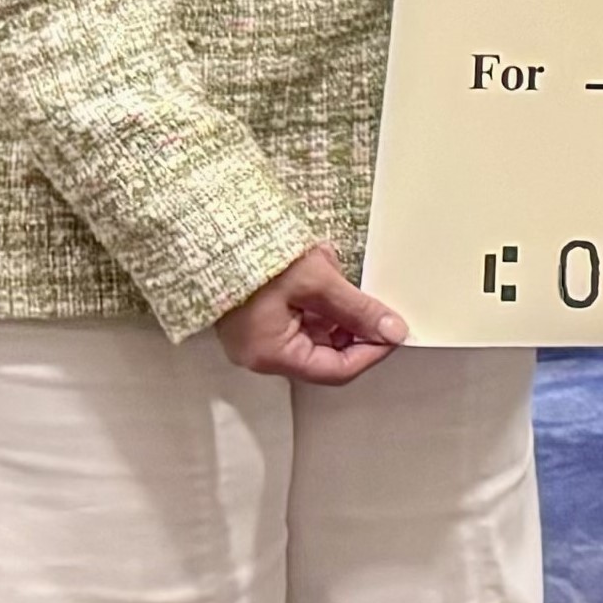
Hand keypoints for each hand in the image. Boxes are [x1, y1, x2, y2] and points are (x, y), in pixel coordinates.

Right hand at [214, 243, 406, 384]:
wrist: (208, 231)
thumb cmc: (252, 257)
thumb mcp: (316, 282)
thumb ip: (357, 309)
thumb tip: (393, 331)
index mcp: (273, 354)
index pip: (337, 371)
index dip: (372, 352)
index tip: (393, 331)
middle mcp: (262, 354)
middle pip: (328, 353)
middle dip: (352, 323)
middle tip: (368, 297)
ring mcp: (257, 337)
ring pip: (316, 332)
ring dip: (334, 305)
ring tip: (329, 270)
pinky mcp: (257, 319)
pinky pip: (300, 317)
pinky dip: (317, 297)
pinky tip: (318, 268)